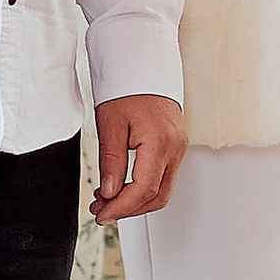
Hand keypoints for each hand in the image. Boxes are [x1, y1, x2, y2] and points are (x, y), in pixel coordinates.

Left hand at [92, 91, 185, 223]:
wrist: (143, 64)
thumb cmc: (126, 86)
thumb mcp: (110, 124)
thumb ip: (111, 162)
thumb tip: (110, 194)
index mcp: (160, 141)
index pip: (143, 190)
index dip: (121, 208)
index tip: (101, 215)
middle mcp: (175, 147)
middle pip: (157, 196)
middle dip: (128, 209)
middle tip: (100, 209)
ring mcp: (178, 147)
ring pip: (161, 189)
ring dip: (135, 199)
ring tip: (106, 198)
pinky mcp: (175, 145)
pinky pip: (163, 175)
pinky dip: (143, 186)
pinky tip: (122, 185)